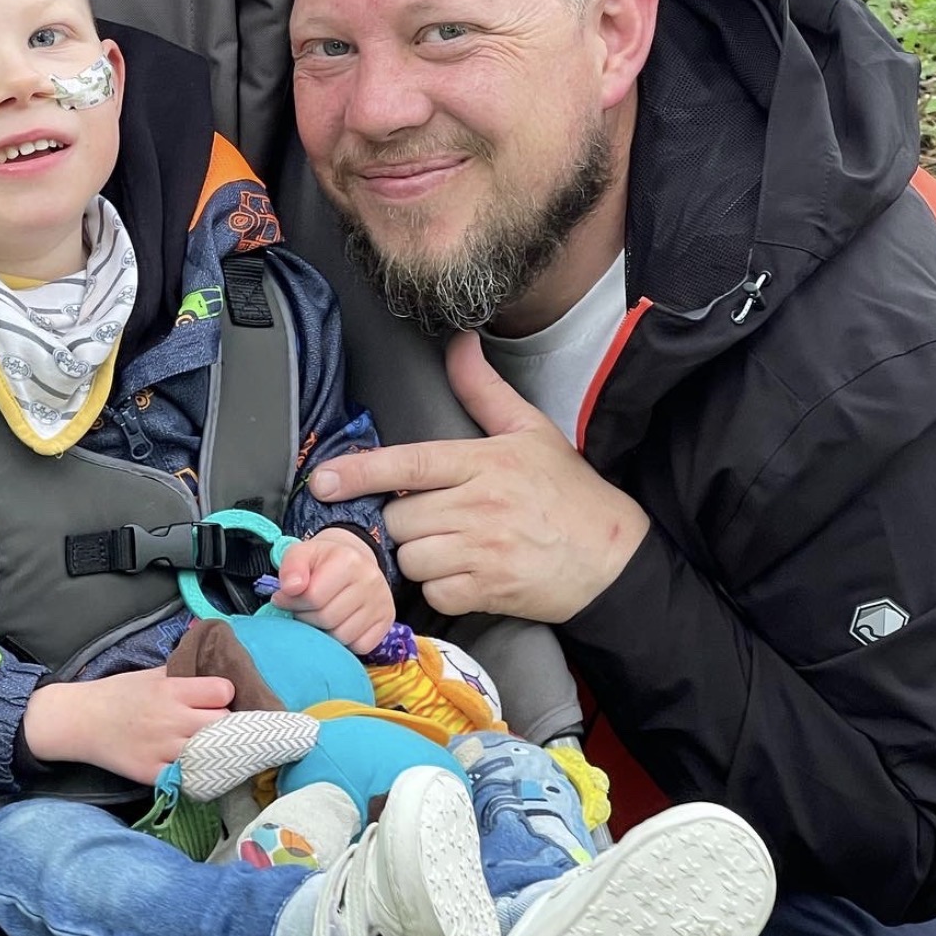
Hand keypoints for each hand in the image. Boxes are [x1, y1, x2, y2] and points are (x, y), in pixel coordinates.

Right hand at [22, 666, 233, 783]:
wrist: (79, 720)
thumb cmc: (118, 694)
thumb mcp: (151, 674)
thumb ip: (182, 672)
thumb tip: (214, 664)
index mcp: (172, 690)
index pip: (222, 691)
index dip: (223, 696)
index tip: (216, 700)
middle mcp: (171, 719)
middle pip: (224, 723)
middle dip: (224, 723)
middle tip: (213, 725)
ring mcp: (162, 749)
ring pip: (212, 751)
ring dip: (214, 749)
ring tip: (208, 747)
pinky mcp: (153, 773)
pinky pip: (189, 777)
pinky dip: (195, 774)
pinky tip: (193, 768)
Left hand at [270, 526, 393, 653]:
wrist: (353, 563)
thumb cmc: (321, 562)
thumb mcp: (300, 555)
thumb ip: (291, 568)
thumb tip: (290, 589)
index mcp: (349, 560)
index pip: (313, 597)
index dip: (292, 603)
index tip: (284, 599)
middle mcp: (371, 580)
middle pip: (327, 619)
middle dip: (306, 618)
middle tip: (303, 609)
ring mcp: (382, 602)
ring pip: (343, 636)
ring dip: (324, 632)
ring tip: (320, 616)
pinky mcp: (387, 621)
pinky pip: (360, 646)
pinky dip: (346, 642)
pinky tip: (339, 624)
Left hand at [308, 331, 649, 622]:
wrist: (612, 556)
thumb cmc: (567, 493)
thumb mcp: (530, 430)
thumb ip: (483, 390)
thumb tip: (459, 343)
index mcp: (484, 462)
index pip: (410, 463)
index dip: (360, 471)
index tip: (323, 479)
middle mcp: (480, 505)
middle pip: (400, 517)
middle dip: (405, 520)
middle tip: (436, 517)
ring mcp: (483, 550)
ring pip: (411, 556)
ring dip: (420, 556)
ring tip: (454, 546)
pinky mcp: (488, 589)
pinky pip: (434, 592)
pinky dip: (441, 588)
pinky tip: (467, 574)